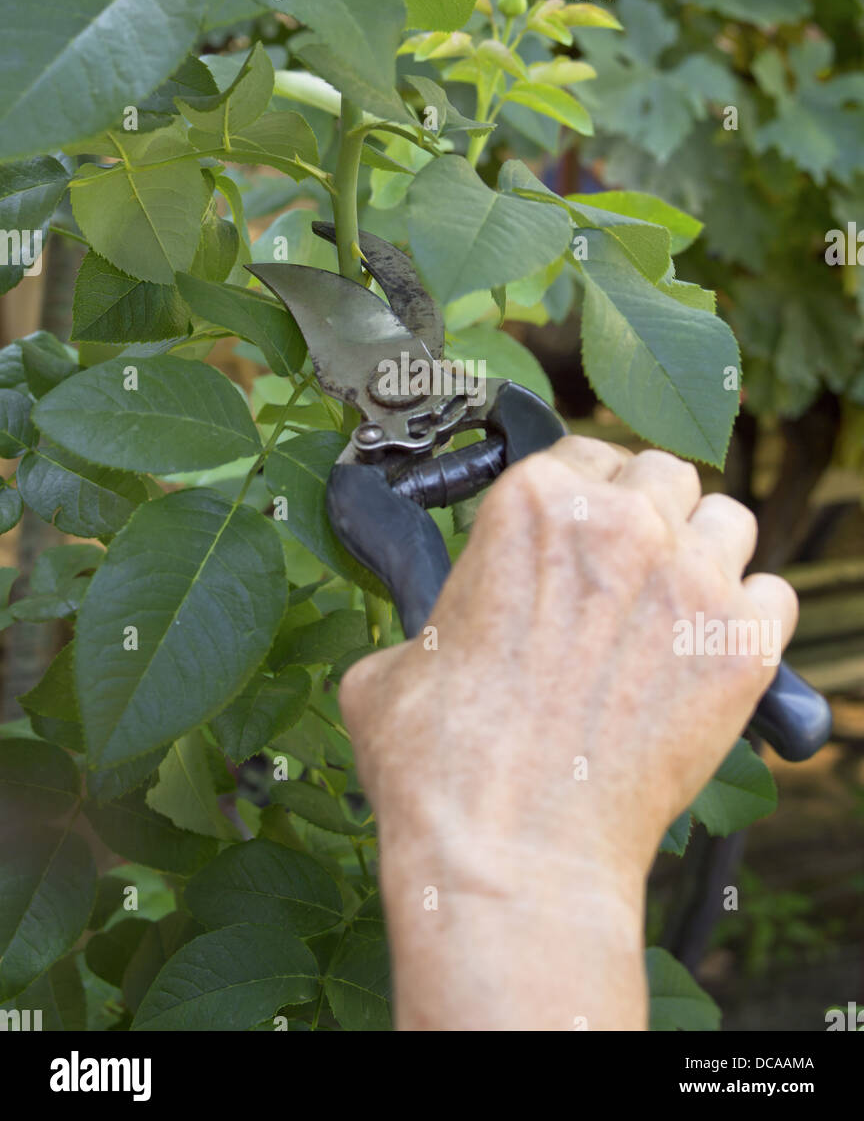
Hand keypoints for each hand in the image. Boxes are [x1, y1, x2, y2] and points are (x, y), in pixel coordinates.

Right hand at [339, 437, 797, 1029]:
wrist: (514, 853)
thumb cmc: (444, 766)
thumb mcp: (393, 667)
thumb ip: (427, 622)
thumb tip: (434, 637)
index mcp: (532, 505)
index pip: (582, 451)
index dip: (579, 493)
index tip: (578, 531)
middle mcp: (620, 525)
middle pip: (662, 474)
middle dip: (645, 512)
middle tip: (624, 568)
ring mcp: (691, 583)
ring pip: (728, 519)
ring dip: (703, 549)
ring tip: (673, 603)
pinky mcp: (741, 649)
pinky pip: (776, 594)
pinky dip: (750, 614)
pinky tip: (710, 650)